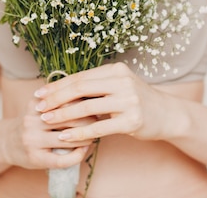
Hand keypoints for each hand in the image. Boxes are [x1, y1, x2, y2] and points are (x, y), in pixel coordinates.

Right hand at [0, 97, 95, 169]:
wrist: (6, 143)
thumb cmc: (31, 123)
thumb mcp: (39, 107)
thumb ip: (59, 101)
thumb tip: (90, 97)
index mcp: (35, 104)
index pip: (65, 99)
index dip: (84, 102)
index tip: (96, 103)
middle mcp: (31, 120)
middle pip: (68, 118)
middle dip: (88, 119)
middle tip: (100, 120)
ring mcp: (32, 140)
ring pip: (67, 138)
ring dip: (86, 137)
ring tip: (94, 135)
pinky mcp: (35, 158)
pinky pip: (62, 159)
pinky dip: (77, 155)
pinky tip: (83, 151)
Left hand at [33, 62, 175, 141]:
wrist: (167, 115)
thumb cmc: (137, 101)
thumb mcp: (119, 86)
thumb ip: (96, 85)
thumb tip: (62, 89)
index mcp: (116, 70)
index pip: (80, 77)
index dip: (57, 85)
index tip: (40, 93)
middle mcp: (122, 82)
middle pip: (80, 88)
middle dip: (56, 98)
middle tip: (38, 107)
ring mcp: (128, 101)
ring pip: (87, 108)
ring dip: (63, 115)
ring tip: (47, 120)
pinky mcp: (131, 121)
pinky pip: (98, 128)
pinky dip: (79, 133)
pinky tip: (65, 136)